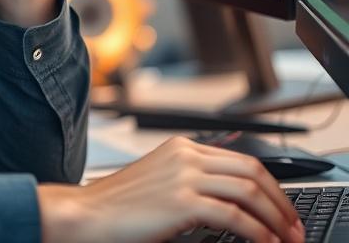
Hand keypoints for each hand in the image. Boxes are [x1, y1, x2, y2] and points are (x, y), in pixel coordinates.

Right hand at [36, 137, 304, 242]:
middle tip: (293, 227)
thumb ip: (192, 180)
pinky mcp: (182, 201)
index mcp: (182, 147)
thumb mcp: (160, 182)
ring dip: (276, 219)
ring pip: (250, 192)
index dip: (271, 186)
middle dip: (282, 202)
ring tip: (286, 239)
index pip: (242, 159)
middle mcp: (186, 155)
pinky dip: (258, 233)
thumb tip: (232, 202)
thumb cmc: (118, 205)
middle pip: (253, 171)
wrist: (88, 213)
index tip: (283, 209)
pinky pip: (235, 216)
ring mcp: (184, 176)